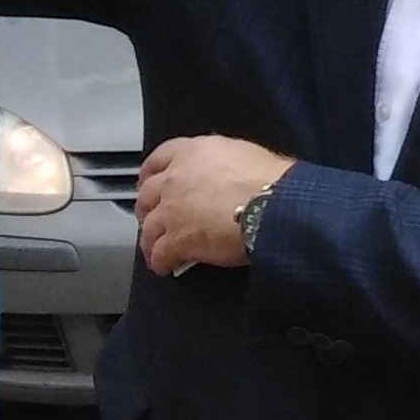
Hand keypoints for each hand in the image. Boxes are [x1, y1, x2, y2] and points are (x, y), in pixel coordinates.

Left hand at [136, 134, 294, 275]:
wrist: (273, 205)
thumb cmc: (270, 180)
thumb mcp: (244, 156)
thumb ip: (222, 164)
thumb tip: (227, 177)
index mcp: (192, 152)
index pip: (158, 159)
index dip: (150, 174)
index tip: (149, 181)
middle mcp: (176, 178)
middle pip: (146, 195)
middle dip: (147, 209)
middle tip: (152, 218)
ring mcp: (172, 210)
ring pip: (148, 228)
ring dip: (149, 240)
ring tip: (155, 250)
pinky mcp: (178, 240)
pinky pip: (160, 254)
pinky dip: (159, 261)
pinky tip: (164, 267)